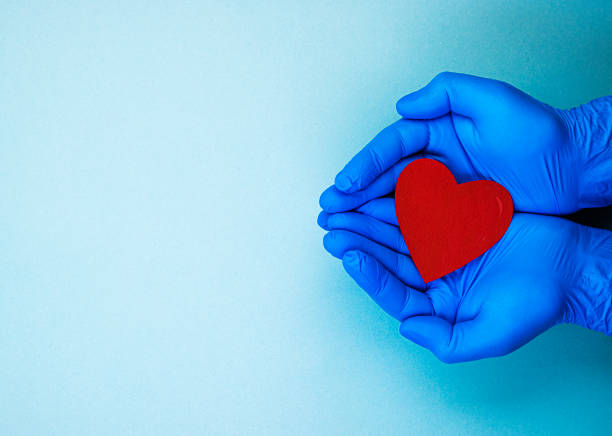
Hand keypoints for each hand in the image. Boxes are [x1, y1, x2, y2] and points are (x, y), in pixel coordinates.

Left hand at [318, 200, 611, 361]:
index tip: (347, 255)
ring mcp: (440, 247)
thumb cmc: (534, 304)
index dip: (369, 274)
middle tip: (330, 224)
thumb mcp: (490, 334)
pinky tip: (377, 191)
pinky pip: (420, 210)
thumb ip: (446, 339)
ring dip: (369, 218)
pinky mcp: (451, 222)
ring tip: (343, 206)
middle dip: (358, 240)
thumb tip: (407, 327)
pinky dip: (399, 201)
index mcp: (435, 303)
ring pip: (397, 231)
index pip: (393, 290)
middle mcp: (432, 275)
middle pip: (387, 257)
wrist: (568, 266)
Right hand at [320, 73, 611, 214]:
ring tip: (337, 226)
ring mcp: (443, 188)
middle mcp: (435, 160)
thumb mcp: (495, 100)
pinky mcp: (455, 213)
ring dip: (365, 214)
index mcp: (437, 132)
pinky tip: (371, 239)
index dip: (365, 164)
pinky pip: (417, 221)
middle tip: (328, 209)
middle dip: (354, 194)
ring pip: (395, 201)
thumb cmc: (538, 134)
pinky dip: (392, 230)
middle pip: (385, 176)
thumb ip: (447, 93)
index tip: (344, 183)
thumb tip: (403, 106)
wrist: (571, 168)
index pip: (392, 147)